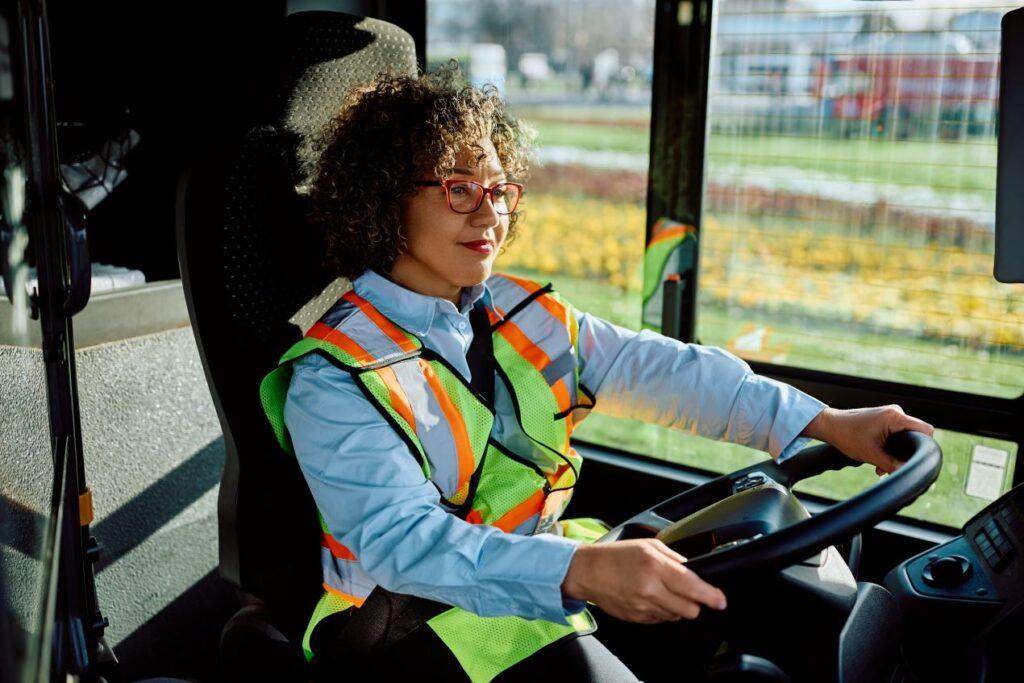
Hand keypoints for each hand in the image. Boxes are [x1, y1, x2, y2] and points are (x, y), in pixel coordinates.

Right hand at [561, 539, 726, 623]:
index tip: (720, 601)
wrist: (588, 571)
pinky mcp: (636, 618)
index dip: (711, 596)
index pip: (692, 587)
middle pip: (689, 609)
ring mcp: (642, 606)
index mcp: (655, 567)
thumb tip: (692, 570)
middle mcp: (650, 589)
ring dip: (677, 607)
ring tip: (662, 591)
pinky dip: (661, 611)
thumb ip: (674, 558)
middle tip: (689, 593)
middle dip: (694, 603)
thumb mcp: (648, 545)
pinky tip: (649, 597)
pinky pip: (660, 620)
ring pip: (676, 616)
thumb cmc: (617, 555)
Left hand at [802, 405, 934, 475]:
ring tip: (881, 467)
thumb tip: (908, 474)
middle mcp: (895, 413)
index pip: (926, 431)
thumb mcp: (871, 455)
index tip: (915, 461)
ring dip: (895, 454)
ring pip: (905, 438)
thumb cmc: (847, 436)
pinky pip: (896, 435)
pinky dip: (890, 449)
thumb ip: (893, 464)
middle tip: (891, 467)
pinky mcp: (884, 420)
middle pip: (915, 436)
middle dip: (905, 454)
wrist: (829, 426)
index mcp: (895, 417)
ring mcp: (890, 415)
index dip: (925, 447)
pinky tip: (879, 461)